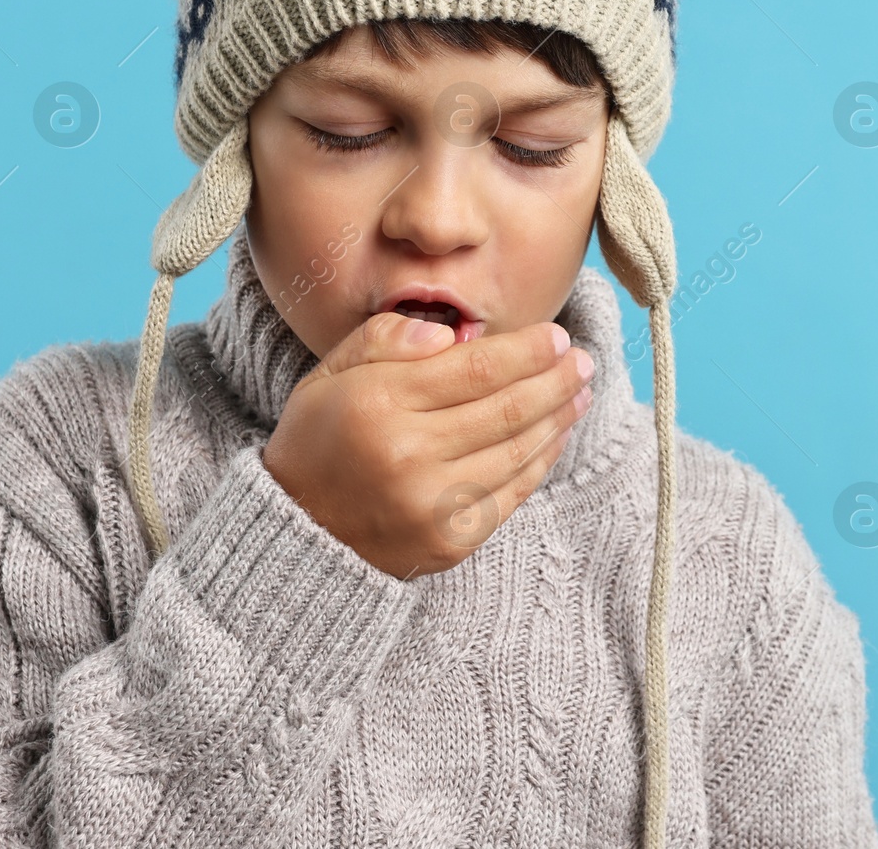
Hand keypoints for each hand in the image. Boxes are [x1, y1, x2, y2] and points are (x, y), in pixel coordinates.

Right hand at [261, 312, 593, 579]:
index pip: (476, 368)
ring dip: (558, 418)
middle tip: (582, 360)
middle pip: (507, 409)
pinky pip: (512, 493)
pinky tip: (554, 435)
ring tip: (579, 393)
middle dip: (555, 380)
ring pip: (518, 451)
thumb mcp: (331, 373)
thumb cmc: (319, 440)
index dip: (527, 351)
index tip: (557, 337)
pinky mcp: (450, 542)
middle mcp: (408, 456)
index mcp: (378, 404)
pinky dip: (541, 460)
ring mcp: (432, 505)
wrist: (295, 531)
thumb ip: (384, 339)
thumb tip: (451, 334)